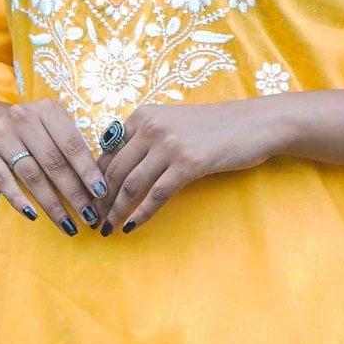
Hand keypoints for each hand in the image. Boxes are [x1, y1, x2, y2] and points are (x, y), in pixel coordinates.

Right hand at [0, 93, 106, 232]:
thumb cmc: (32, 133)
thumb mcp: (51, 129)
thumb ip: (72, 148)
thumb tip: (100, 186)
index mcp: (47, 110)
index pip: (72, 144)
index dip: (87, 170)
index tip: (101, 194)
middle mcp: (22, 117)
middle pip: (53, 162)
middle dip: (74, 192)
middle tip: (89, 216)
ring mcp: (0, 133)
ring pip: (31, 174)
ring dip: (52, 204)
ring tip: (68, 224)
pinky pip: (2, 180)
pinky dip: (19, 199)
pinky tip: (33, 216)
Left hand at [96, 94, 278, 232]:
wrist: (255, 123)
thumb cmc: (216, 127)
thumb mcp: (174, 123)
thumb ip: (147, 138)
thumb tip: (119, 167)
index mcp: (143, 115)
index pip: (107, 151)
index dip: (94, 179)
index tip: (88, 199)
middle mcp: (150, 127)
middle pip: (113, 170)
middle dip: (100, 199)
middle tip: (92, 220)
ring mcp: (169, 145)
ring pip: (131, 185)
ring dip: (115, 211)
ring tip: (106, 228)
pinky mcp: (188, 164)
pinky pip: (157, 195)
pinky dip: (141, 214)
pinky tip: (131, 227)